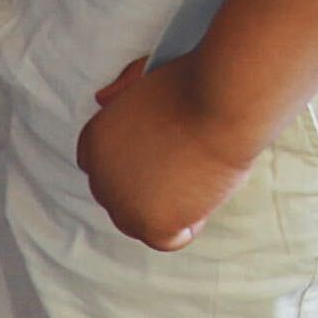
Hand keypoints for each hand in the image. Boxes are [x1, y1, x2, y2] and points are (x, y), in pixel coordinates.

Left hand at [76, 53, 267, 250]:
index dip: (129, 167)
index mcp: (95, 139)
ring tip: (197, 180)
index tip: (157, 160)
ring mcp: (124, 204)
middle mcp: (100, 175)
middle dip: (146, 190)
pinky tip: (203, 202)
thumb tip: (101, 98)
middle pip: (118, 198)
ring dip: (167, 208)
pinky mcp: (153, 224)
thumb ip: (124, 93)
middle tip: (183, 171)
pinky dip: (187, 227)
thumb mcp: (148, 77)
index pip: (100, 166)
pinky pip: (167, 240)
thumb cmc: (195, 80)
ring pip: (140, 222)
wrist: (222, 100)